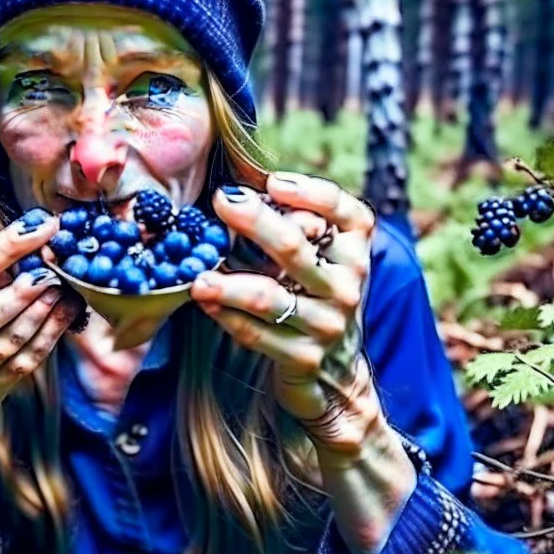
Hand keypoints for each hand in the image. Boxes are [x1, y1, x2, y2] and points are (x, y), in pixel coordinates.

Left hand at [190, 173, 380, 456]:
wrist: (335, 372)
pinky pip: (256, 333)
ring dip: (228, 284)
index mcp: (354, 250)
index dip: (309, 192)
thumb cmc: (314, 296)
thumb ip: (293, 223)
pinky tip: (204, 303)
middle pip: (293, 247)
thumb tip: (237, 188)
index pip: (345, 211)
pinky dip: (226, 316)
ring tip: (198, 278)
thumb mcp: (319, 258)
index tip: (271, 182)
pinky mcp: (303, 356)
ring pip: (269, 297)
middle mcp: (348, 283)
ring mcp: (327, 323)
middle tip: (220, 202)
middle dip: (253, 222)